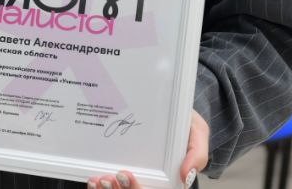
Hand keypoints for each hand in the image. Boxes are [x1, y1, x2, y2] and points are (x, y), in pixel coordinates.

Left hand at [86, 109, 208, 187]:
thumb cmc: (185, 122)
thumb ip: (197, 152)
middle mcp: (153, 181)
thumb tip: (185, 176)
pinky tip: (93, 180)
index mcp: (170, 179)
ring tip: (98, 180)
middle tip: (108, 178)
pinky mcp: (125, 172)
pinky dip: (100, 188)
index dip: (135, 188)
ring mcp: (138, 178)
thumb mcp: (197, 132)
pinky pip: (113, 188)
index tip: (123, 175)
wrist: (172, 109)